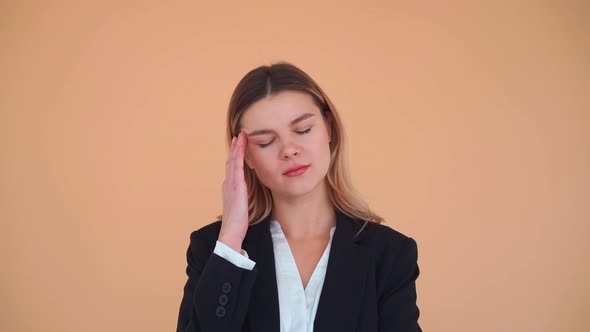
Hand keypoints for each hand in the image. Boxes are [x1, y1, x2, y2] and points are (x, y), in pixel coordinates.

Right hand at [219, 130, 249, 252]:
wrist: (231, 231)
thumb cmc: (237, 223)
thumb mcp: (241, 207)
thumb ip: (243, 199)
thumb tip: (246, 195)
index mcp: (230, 188)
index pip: (232, 169)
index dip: (235, 156)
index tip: (239, 146)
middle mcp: (228, 183)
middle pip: (231, 161)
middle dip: (235, 148)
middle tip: (239, 135)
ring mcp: (231, 183)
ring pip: (233, 160)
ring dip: (237, 147)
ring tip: (240, 135)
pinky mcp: (236, 185)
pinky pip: (237, 165)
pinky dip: (238, 154)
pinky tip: (241, 145)